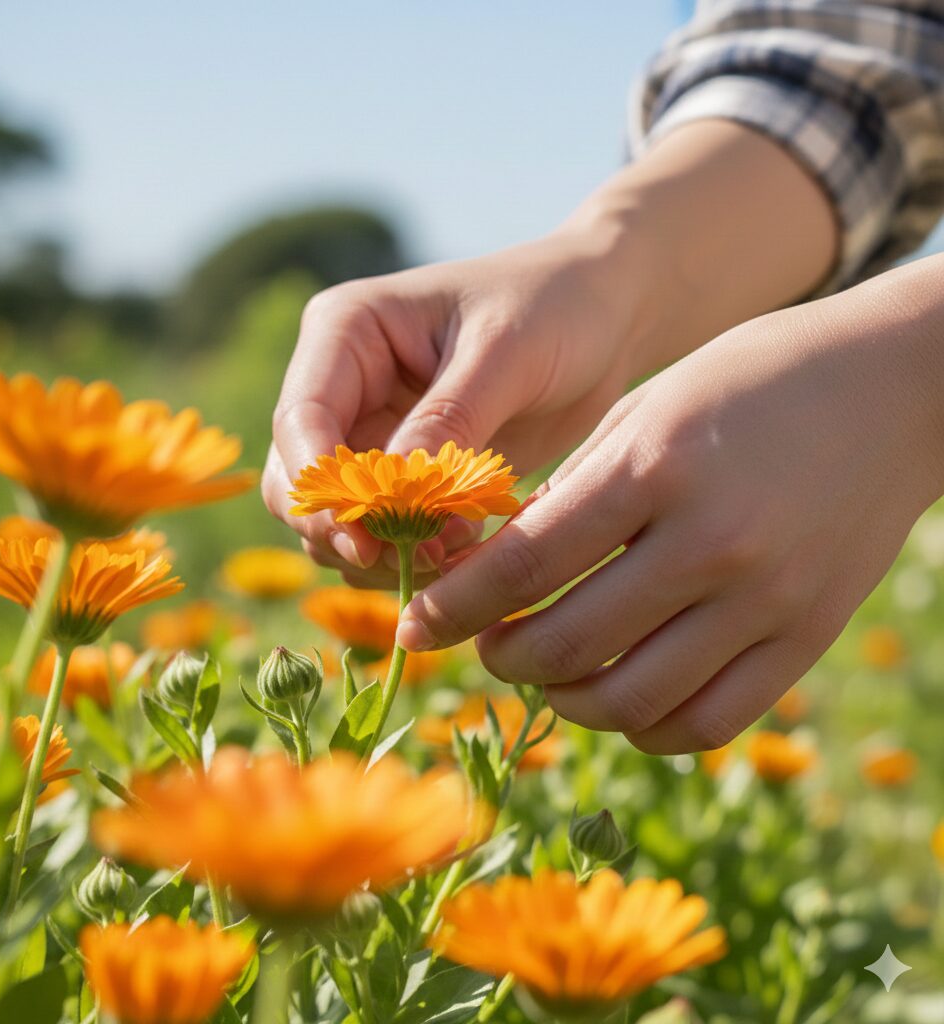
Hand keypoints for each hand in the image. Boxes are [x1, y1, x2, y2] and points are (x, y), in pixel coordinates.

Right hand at [262, 221, 655, 588]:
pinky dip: (409, 554)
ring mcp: (370, 433)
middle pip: (298, 482)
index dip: (321, 488)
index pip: (300, 421)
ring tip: (454, 551)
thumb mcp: (505, 355)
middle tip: (417, 560)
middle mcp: (344, 386)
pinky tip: (463, 550)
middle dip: (346, 530)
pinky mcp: (404, 475)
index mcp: (347, 332)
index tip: (364, 538)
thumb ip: (448, 423)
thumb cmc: (554, 308)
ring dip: (381, 550)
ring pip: (334, 519)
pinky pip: (382, 532)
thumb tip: (395, 500)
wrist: (602, 320)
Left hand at [396, 258, 943, 751]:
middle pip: (569, 645)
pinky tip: (618, 695)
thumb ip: (573, 492)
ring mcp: (768, 599)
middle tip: (484, 645)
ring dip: (563, 701)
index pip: (525, 564)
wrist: (895, 388)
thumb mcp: (647, 407)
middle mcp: (713, 541)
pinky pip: (708, 720)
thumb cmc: (750, 380)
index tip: (415, 626)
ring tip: (544, 674)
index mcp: (658, 465)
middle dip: (501, 658)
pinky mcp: (808, 636)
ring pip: (633, 701)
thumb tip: (500, 570)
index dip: (454, 607)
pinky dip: (644, 727)